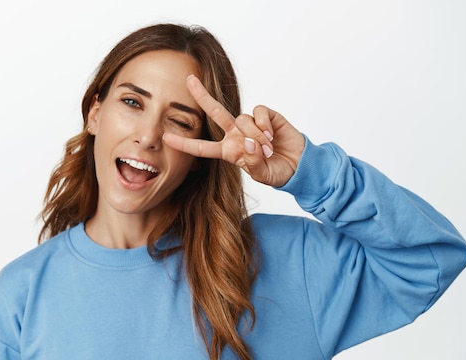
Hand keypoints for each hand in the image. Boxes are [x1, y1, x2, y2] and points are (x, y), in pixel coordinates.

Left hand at [162, 75, 304, 186]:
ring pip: (242, 119)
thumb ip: (253, 161)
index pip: (202, 147)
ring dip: (254, 135)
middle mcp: (236, 134)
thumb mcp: (262, 174)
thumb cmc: (277, 172)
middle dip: (202, 95)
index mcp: (229, 151)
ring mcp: (251, 124)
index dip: (185, 144)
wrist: (299, 166)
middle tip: (189, 79)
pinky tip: (272, 135)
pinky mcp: (267, 116)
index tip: (166, 138)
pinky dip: (264, 124)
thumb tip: (249, 143)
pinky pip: (258, 112)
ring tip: (268, 148)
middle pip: (215, 112)